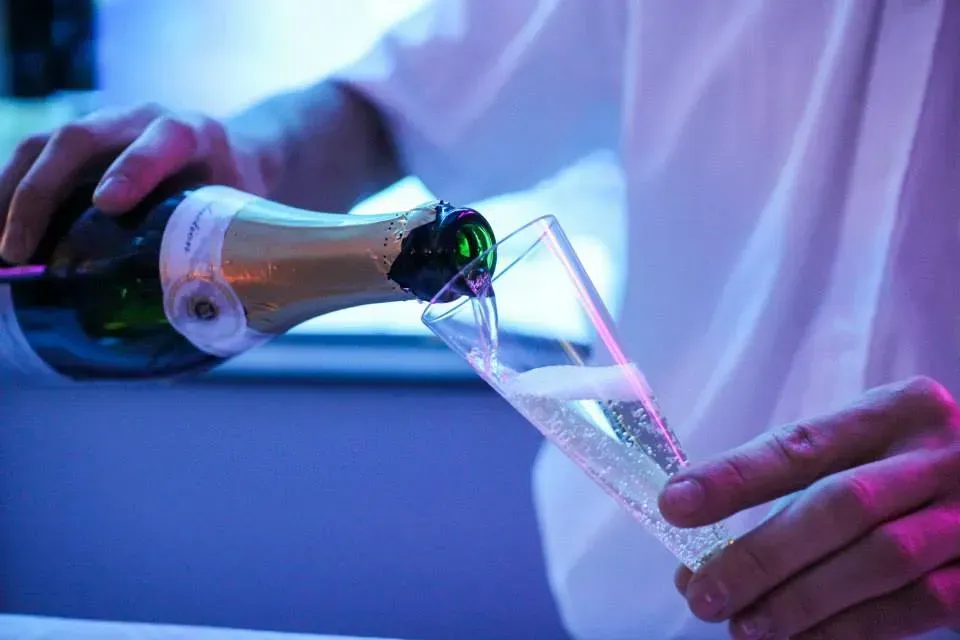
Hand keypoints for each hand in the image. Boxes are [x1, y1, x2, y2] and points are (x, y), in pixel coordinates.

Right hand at [0, 104, 267, 262]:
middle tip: (17, 250)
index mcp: (194, 135)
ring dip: (10, 195)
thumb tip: (196, 321)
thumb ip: (219, 247)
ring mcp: (104, 125)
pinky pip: (32, 159)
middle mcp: (142, 119)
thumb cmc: (233, 195)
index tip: (106, 205)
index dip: (134, 169)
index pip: (165, 141)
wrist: (231, 154)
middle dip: (42, 191)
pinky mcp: (79, 142)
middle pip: (81, 138)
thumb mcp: (238, 214)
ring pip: (44, 145)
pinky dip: (7, 194)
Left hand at [658, 376, 959, 638]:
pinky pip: (912, 608)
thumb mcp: (866, 452)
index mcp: (899, 412)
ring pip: (878, 561)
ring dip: (799, 600)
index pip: (802, 445)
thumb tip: (697, 547)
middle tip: (702, 592)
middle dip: (761, 555)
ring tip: (743, 624)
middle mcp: (942, 456)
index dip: (735, 478)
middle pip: (840, 505)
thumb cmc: (908, 474)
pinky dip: (847, 629)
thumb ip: (794, 485)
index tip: (675, 505)